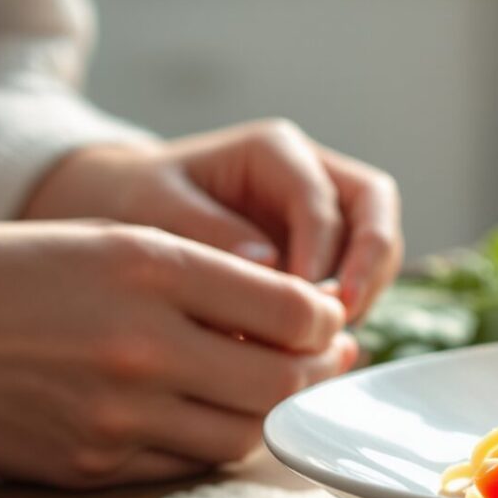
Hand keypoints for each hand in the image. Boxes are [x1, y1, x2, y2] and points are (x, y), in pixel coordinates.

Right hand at [0, 220, 353, 487]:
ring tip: (268, 389)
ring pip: (238, 434)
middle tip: (320, 359)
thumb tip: (300, 313)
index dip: (322, 319)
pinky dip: (209, 443)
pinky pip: (183, 466)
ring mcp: (115, 416)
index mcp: (151, 269)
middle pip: (277, 383)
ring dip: (266, 415)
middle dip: (311, 374)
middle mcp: (141, 346)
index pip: (289, 310)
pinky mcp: (90, 466)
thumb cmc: (3, 273)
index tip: (322, 316)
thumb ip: (204, 273)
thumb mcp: (109, 240)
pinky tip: (207, 415)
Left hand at [24, 119, 403, 320]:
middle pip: (374, 208)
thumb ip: (206, 231)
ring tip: (327, 340)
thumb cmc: (133, 199)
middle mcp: (309, 173)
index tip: (301, 299)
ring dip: (365, 291)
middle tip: (341, 318)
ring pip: (376, 244)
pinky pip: (354, 276)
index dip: (321, 249)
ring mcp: (320, 214)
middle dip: (369, 264)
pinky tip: (311, 346)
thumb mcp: (153, 206)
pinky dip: (344, 310)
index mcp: (271, 151)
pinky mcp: (319, 251)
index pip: (321, 196)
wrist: (121, 206)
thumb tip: (268, 267)